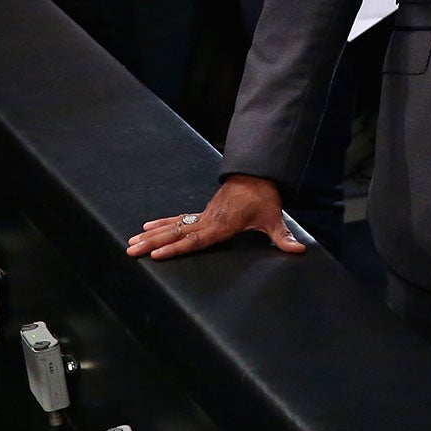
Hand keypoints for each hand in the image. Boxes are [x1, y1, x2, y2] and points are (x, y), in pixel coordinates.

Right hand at [125, 174, 304, 259]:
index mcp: (221, 225)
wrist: (258, 176)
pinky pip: (177, 219)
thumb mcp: (274, 218)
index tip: (157, 254)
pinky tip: (146, 228)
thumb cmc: (264, 199)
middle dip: (153, 243)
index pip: (195, 240)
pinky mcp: (202, 213)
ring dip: (151, 235)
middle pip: (176, 233)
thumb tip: (299, 250)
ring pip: (172, 226)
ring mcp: (203, 216)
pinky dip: (161, 223)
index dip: (176, 248)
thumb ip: (283, 237)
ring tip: (131, 244)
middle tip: (131, 251)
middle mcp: (207, 220)